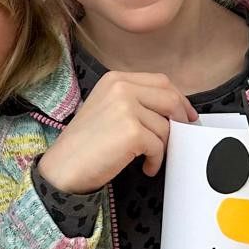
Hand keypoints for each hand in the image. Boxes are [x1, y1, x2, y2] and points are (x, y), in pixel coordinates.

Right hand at [37, 71, 196, 193]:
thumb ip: (135, 102)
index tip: (186, 114)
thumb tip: (171, 111)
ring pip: (165, 126)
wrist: (62, 168)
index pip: (161, 81)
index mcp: (115, 79)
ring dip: (162, 148)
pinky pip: (158, 145)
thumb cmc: (83, 146)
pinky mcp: (131, 131)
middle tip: (180, 137)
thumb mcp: (106, 110)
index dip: (178, 99)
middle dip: (180, 119)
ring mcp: (126, 107)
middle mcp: (121, 88)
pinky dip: (156, 161)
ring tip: (148, 160)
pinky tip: (145, 168)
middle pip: (170, 98)